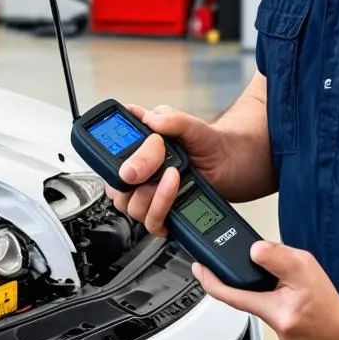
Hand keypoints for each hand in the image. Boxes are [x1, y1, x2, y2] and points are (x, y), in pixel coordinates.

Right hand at [104, 103, 227, 237]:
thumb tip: (148, 118)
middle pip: (115, 186)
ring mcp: (149, 196)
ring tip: (173, 173)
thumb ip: (170, 119)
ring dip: (152, 191)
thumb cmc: (207, 143)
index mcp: (135, 149)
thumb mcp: (190, 125)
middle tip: (153, 164)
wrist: (233, 164)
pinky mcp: (163, 214)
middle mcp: (138, 175)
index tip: (123, 154)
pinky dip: (161, 205)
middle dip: (133, 176)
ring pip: (131, 205)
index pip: (106, 156)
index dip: (106, 157)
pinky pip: (151, 221)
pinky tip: (175, 188)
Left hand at [193, 241, 338, 339]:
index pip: (230, 294)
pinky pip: (279, 321)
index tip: (198, 268)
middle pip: (253, 299)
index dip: (210, 280)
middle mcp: (274, 328)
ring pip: (267, 309)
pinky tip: (303, 310)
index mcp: (275, 309)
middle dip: (261, 285)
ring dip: (277, 299)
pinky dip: (287, 311)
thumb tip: (254, 251)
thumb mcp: (305, 267)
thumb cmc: (330, 303)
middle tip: (278, 280)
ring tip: (300, 296)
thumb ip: (276, 256)